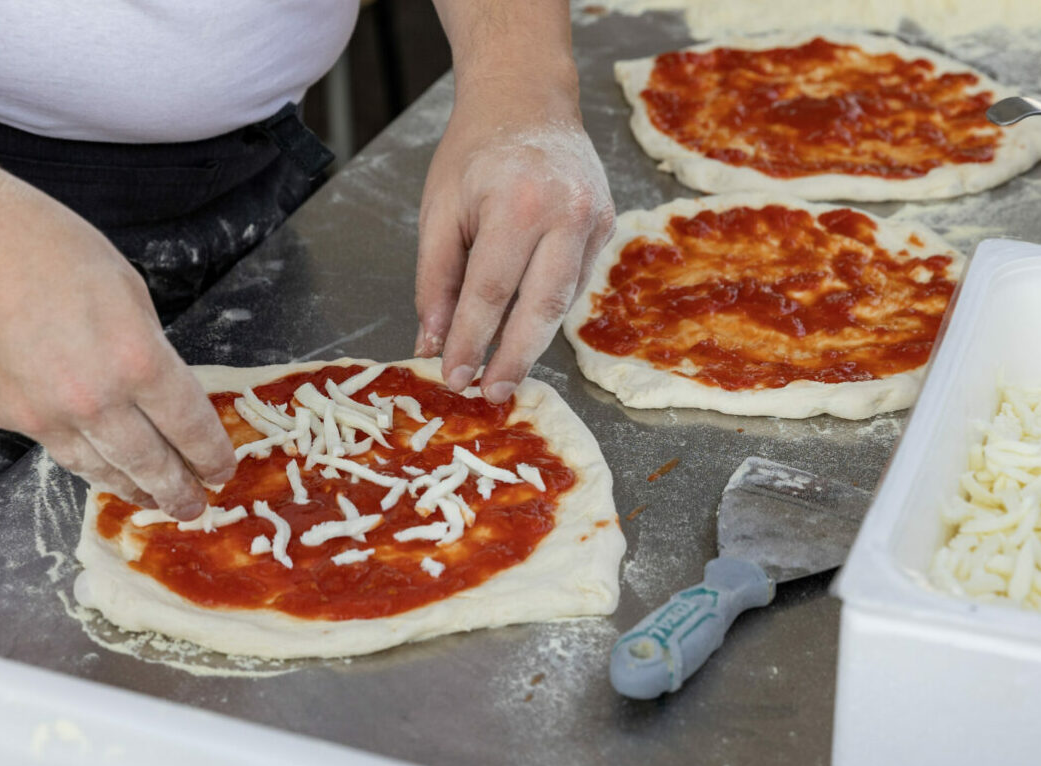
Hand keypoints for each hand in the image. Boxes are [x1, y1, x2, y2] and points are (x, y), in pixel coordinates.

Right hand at [0, 177, 234, 517]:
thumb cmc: (46, 247)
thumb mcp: (128, 290)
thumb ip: (148, 347)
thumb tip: (158, 387)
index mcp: (138, 361)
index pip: (190, 428)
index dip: (211, 457)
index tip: (222, 471)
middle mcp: (96, 400)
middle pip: (150, 464)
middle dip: (178, 491)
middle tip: (194, 508)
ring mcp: (46, 416)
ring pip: (101, 469)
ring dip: (133, 488)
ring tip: (152, 498)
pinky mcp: (6, 418)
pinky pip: (57, 449)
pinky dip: (85, 462)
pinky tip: (100, 466)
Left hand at [414, 75, 614, 402]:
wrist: (529, 98)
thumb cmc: (476, 151)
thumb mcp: (440, 210)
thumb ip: (435, 281)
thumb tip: (433, 343)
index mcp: (518, 203)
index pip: (490, 291)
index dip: (472, 341)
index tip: (454, 376)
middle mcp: (567, 212)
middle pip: (541, 308)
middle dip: (514, 359)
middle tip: (491, 393)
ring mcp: (595, 219)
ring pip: (563, 301)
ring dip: (532, 341)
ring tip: (503, 373)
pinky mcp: (607, 226)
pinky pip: (575, 282)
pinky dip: (548, 308)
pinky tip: (526, 326)